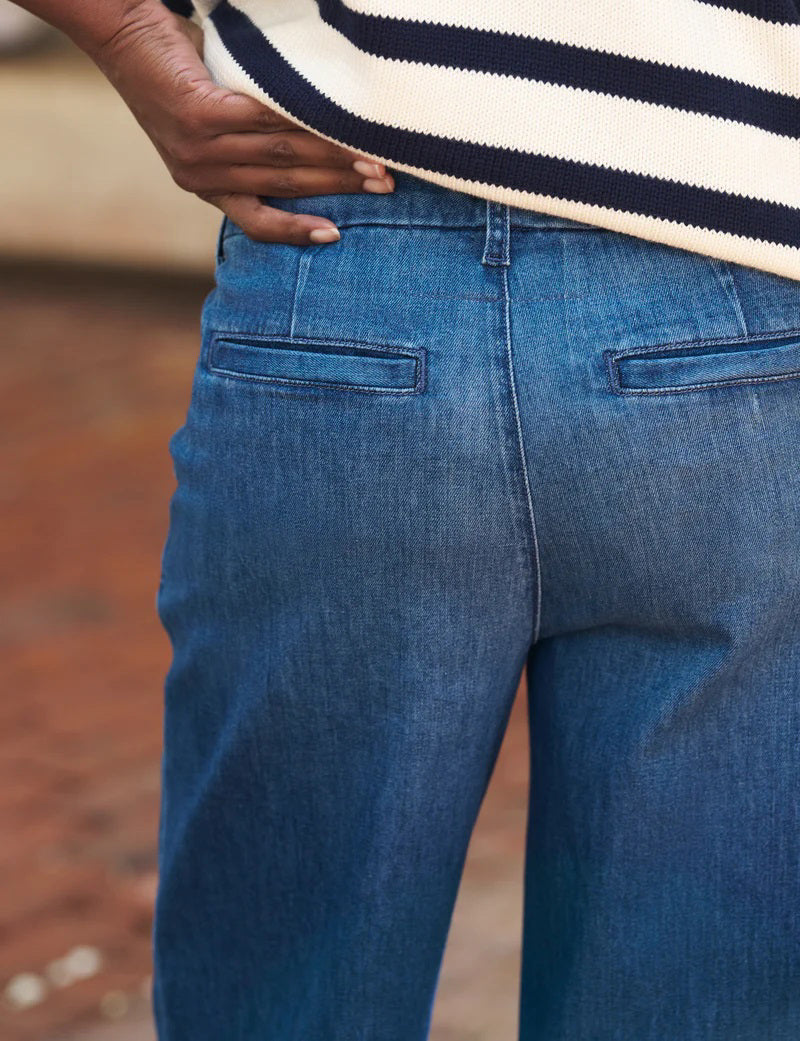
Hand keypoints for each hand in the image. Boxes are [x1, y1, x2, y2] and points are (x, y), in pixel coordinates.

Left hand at [91, 3, 393, 244]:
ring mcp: (197, 147)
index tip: (336, 236)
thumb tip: (312, 155)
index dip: (297, 232)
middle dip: (339, 186)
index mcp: (204, 185)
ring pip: (280, 156)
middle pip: (283, 185)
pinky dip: (302, 125)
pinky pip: (262, 120)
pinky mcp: (197, 113)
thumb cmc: (176, 75)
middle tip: (383, 184)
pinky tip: (331, 126)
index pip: (256, 222)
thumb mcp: (210, 123)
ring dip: (332, 159)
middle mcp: (199, 175)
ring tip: (371, 159)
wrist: (123, 33)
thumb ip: (246, 146)